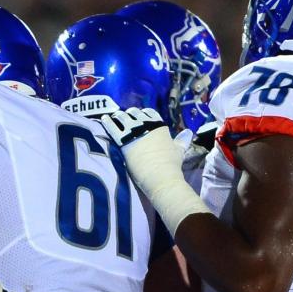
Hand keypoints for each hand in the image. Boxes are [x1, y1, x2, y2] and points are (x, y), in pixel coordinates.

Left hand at [99, 106, 203, 235]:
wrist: (162, 177)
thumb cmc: (171, 166)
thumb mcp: (179, 150)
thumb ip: (182, 140)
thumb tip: (188, 132)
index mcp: (160, 127)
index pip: (150, 113)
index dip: (142, 114)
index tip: (137, 116)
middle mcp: (148, 126)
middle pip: (135, 114)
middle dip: (129, 115)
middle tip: (122, 117)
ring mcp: (136, 132)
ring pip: (124, 118)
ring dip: (118, 117)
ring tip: (113, 117)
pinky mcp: (125, 141)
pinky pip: (114, 128)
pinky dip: (108, 122)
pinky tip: (103, 119)